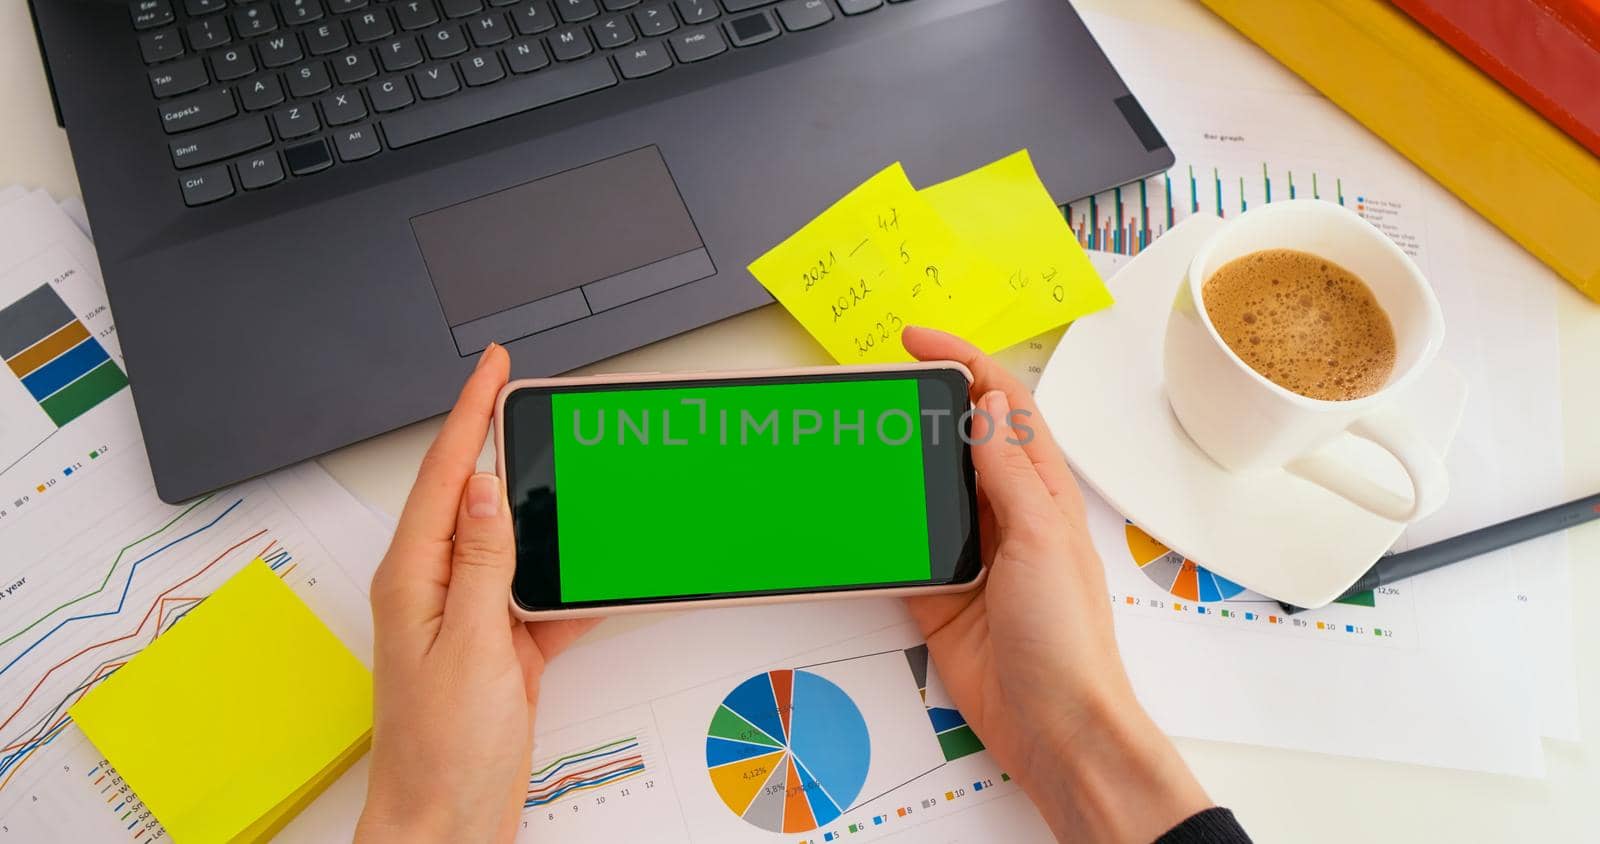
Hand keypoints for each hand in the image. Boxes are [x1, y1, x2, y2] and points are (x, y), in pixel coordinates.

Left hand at [357, 344, 597, 842]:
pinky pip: (540, 596)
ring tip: (575, 473)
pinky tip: (598, 571)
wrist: (448, 823)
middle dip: (503, 444)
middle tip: (536, 401)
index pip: (443, 474)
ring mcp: (470, 619)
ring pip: (513, 543)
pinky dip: (571, 582)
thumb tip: (483, 487)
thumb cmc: (440, 753)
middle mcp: (437, 590)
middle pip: (475, 497)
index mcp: (414, 579)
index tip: (495, 368)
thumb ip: (481, 564)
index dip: (470, 413)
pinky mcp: (502, 648)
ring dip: (544, 511)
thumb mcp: (470, 647)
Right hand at [901, 327, 1208, 842]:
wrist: (1052, 727)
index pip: (1002, 405)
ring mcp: (971, 555)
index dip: (964, 362)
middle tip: (873, 388)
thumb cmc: (1067, 637)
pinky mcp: (939, 596)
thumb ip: (1009, 472)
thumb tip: (986, 404)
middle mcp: (1006, 515)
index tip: (915, 341)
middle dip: (920, 406)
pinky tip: (852, 511)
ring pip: (925, 490)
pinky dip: (877, 530)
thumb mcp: (1041, 538)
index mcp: (1041, 491)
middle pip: (957, 441)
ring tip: (854, 438)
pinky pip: (902, 549)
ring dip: (895, 465)